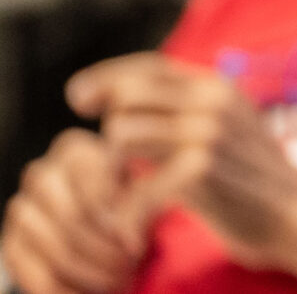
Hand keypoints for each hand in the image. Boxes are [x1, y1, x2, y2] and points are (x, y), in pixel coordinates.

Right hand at [2, 129, 147, 293]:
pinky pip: (35, 275)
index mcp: (76, 152)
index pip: (91, 194)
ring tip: (119, 279)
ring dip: (91, 273)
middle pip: (72, 223)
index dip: (117, 226)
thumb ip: (143, 199)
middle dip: (105, 252)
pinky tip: (88, 291)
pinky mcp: (12, 243)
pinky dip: (65, 290)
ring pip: (56, 250)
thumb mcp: (148, 185)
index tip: (138, 247)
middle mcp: (42, 174)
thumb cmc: (135, 195)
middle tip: (131, 268)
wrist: (107, 215)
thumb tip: (129, 235)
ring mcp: (21, 209)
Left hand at [69, 55, 296, 280]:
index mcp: (217, 85)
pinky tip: (134, 231)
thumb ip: (186, 108)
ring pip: (120, 132)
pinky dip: (127, 213)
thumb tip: (123, 100)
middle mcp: (212, 100)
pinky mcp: (202, 169)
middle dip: (108, 131)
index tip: (77, 97)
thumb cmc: (252, 176)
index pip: (149, 65)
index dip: (106, 76)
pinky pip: (135, 184)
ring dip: (109, 172)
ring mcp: (207, 131)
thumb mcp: (226, 125)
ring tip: (121, 200)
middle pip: (125, 97)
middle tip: (113, 170)